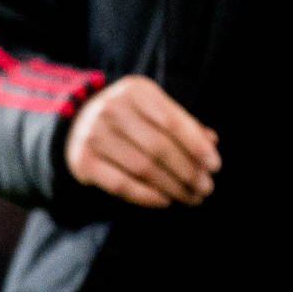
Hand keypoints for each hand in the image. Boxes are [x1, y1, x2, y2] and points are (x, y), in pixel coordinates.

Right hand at [65, 74, 219, 208]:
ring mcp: (94, 135)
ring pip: (142, 168)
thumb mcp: (154, 108)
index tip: (215, 166)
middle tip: (206, 188)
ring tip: (191, 197)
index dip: (196, 145)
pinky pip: (120, 184)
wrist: (77, 123)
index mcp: (136, 90)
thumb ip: (183, 124)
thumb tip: (212, 142)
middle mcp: (112, 109)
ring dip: (172, 187)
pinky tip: (165, 201)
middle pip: (159, 147)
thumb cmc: (130, 116)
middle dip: (188, 171)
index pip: (173, 121)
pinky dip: (146, 196)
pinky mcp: (83, 161)